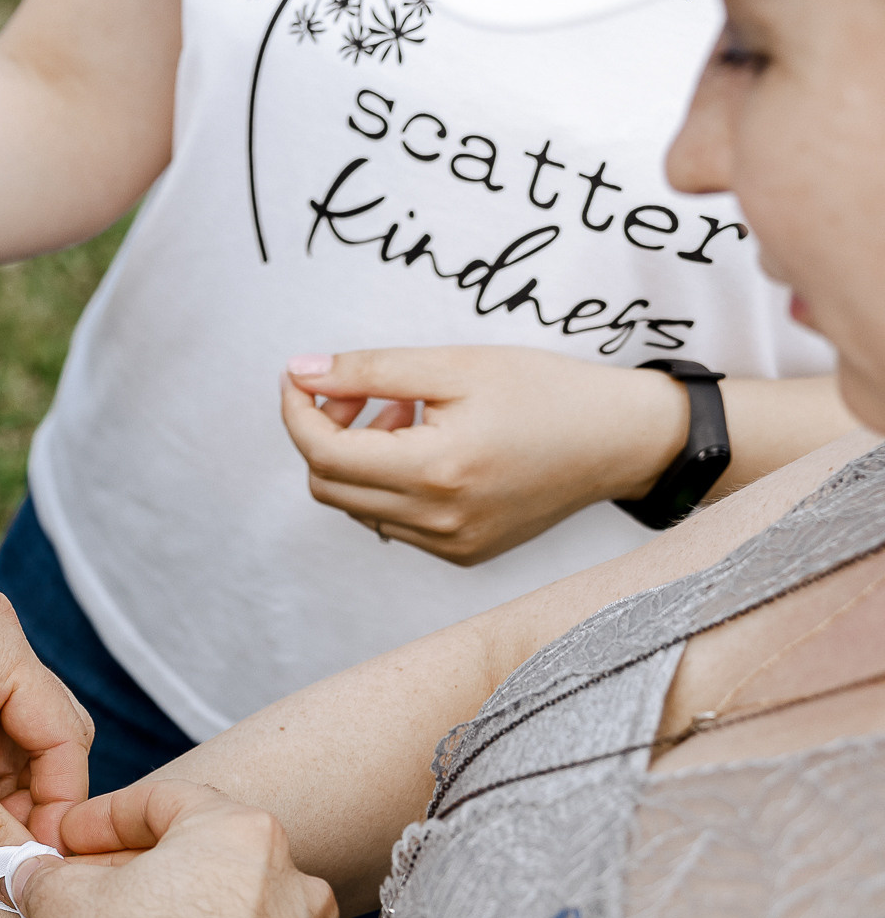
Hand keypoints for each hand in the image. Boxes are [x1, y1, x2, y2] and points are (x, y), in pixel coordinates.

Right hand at [24, 781, 336, 917]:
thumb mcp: (63, 899)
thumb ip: (51, 876)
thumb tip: (36, 876)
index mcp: (239, 833)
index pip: (164, 802)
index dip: (103, 819)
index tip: (69, 838)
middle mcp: (290, 883)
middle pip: (206, 858)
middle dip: (145, 872)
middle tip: (90, 888)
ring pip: (235, 915)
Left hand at [279, 346, 690, 564]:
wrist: (620, 440)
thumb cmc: (546, 392)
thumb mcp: (456, 364)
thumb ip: (370, 370)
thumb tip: (298, 374)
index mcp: (436, 472)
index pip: (324, 454)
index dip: (297, 413)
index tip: (299, 378)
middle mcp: (439, 522)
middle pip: (330, 486)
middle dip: (327, 432)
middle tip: (362, 392)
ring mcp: (450, 545)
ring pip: (357, 507)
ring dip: (360, 458)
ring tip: (409, 415)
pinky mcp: (462, 553)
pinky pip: (393, 522)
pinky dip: (389, 483)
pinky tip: (430, 447)